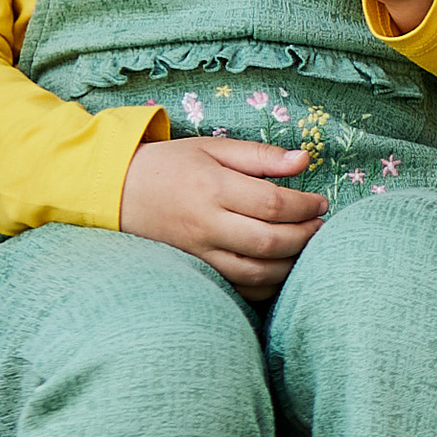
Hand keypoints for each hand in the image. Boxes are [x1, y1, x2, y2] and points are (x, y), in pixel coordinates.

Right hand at [120, 133, 324, 296]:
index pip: (273, 204)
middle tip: (320, 227)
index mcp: (213, 187)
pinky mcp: (195, 271)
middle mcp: (206, 224)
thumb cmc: (169, 166)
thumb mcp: (211, 148)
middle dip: (305, 237)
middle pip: (270, 241)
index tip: (320, 203)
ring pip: (257, 272)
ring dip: (290, 264)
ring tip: (305, 247)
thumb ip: (259, 156)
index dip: (304, 206)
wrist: (115, 193)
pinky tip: (279, 269)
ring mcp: (199, 253)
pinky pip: (238, 288)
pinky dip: (265, 285)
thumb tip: (304, 159)